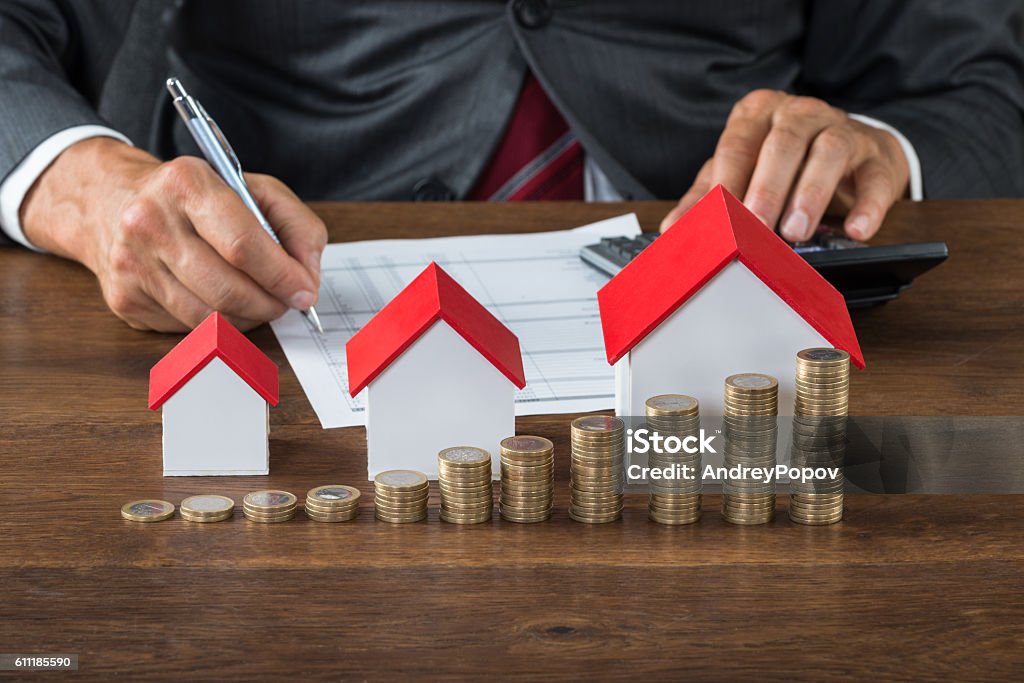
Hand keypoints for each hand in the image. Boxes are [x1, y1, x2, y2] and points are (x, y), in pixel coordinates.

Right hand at [21, 138, 325, 331]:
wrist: (109, 200)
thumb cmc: (194, 197)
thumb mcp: (251, 188)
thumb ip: (296, 225)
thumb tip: (308, 277)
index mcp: (186, 184)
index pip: (244, 245)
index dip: (283, 276)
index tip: (305, 291)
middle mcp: (150, 222)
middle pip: (228, 290)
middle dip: (270, 304)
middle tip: (286, 302)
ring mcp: (131, 264)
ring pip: (210, 318)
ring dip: (249, 319)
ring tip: (259, 302)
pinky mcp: (125, 299)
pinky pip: (188, 329)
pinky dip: (218, 324)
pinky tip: (221, 303)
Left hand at [660, 90, 909, 241]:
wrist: (851, 151)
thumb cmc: (783, 164)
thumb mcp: (740, 175)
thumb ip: (706, 199)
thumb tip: (673, 230)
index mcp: (756, 114)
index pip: (736, 145)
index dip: (726, 182)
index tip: (717, 217)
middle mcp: (798, 113)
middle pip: (781, 145)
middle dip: (766, 188)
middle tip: (756, 227)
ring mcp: (840, 128)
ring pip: (828, 151)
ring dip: (811, 193)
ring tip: (797, 231)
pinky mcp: (876, 154)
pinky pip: (875, 177)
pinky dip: (868, 205)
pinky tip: (857, 229)